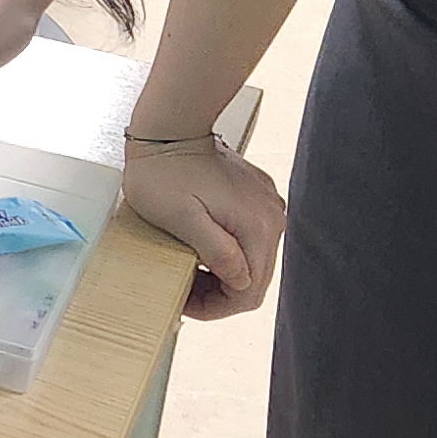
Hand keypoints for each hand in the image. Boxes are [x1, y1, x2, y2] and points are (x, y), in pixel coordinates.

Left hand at [123, 142, 285, 319]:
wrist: (167, 130)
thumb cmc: (163, 173)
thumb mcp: (181, 218)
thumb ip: (216, 251)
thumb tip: (241, 280)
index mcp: (257, 227)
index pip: (249, 292)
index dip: (216, 307)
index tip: (184, 302)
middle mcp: (272, 218)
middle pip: (254, 279)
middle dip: (219, 294)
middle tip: (183, 291)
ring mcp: (267, 206)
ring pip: (251, 260)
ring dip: (221, 274)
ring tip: (188, 272)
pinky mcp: (256, 198)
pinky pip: (248, 238)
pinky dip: (227, 252)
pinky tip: (200, 250)